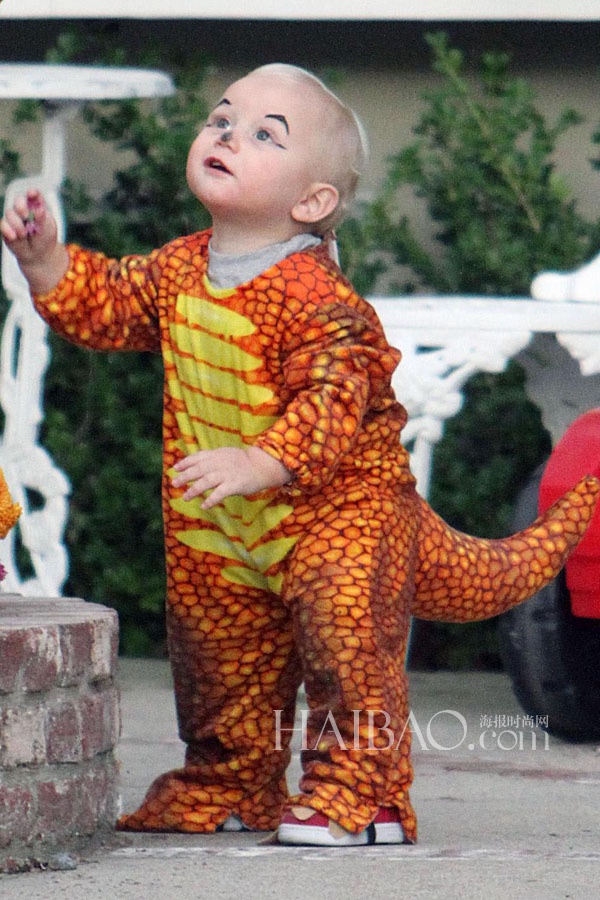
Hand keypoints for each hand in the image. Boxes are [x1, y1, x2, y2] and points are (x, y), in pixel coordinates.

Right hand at [0, 189, 68, 291]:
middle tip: (25, 215)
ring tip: (24, 234)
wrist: (38, 255)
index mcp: (37, 206)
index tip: (32, 194)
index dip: (32, 193)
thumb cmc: (45, 239)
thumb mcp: (48, 229)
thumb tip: (39, 209)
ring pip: (10, 213)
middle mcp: (24, 210)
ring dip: (17, 223)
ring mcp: (14, 218)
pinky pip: (3, 225)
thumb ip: (43, 219)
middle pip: (19, 201)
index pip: (34, 196)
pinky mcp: (6, 228)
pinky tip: (14, 236)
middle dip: (20, 206)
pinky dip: (7, 229)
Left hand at [172, 446, 290, 508]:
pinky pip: (220, 493)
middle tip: (174, 484)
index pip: (197, 457)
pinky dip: (211, 500)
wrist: (262, 466)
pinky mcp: (235, 484)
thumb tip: (193, 463)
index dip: (185, 462)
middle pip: (199, 469)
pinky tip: (204, 506)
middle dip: (185, 476)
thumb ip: (210, 458)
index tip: (175, 468)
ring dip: (194, 490)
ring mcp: (227, 474)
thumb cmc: (242, 462)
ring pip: (206, 481)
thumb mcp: (225, 454)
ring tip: (185, 498)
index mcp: (216, 455)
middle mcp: (220, 463)